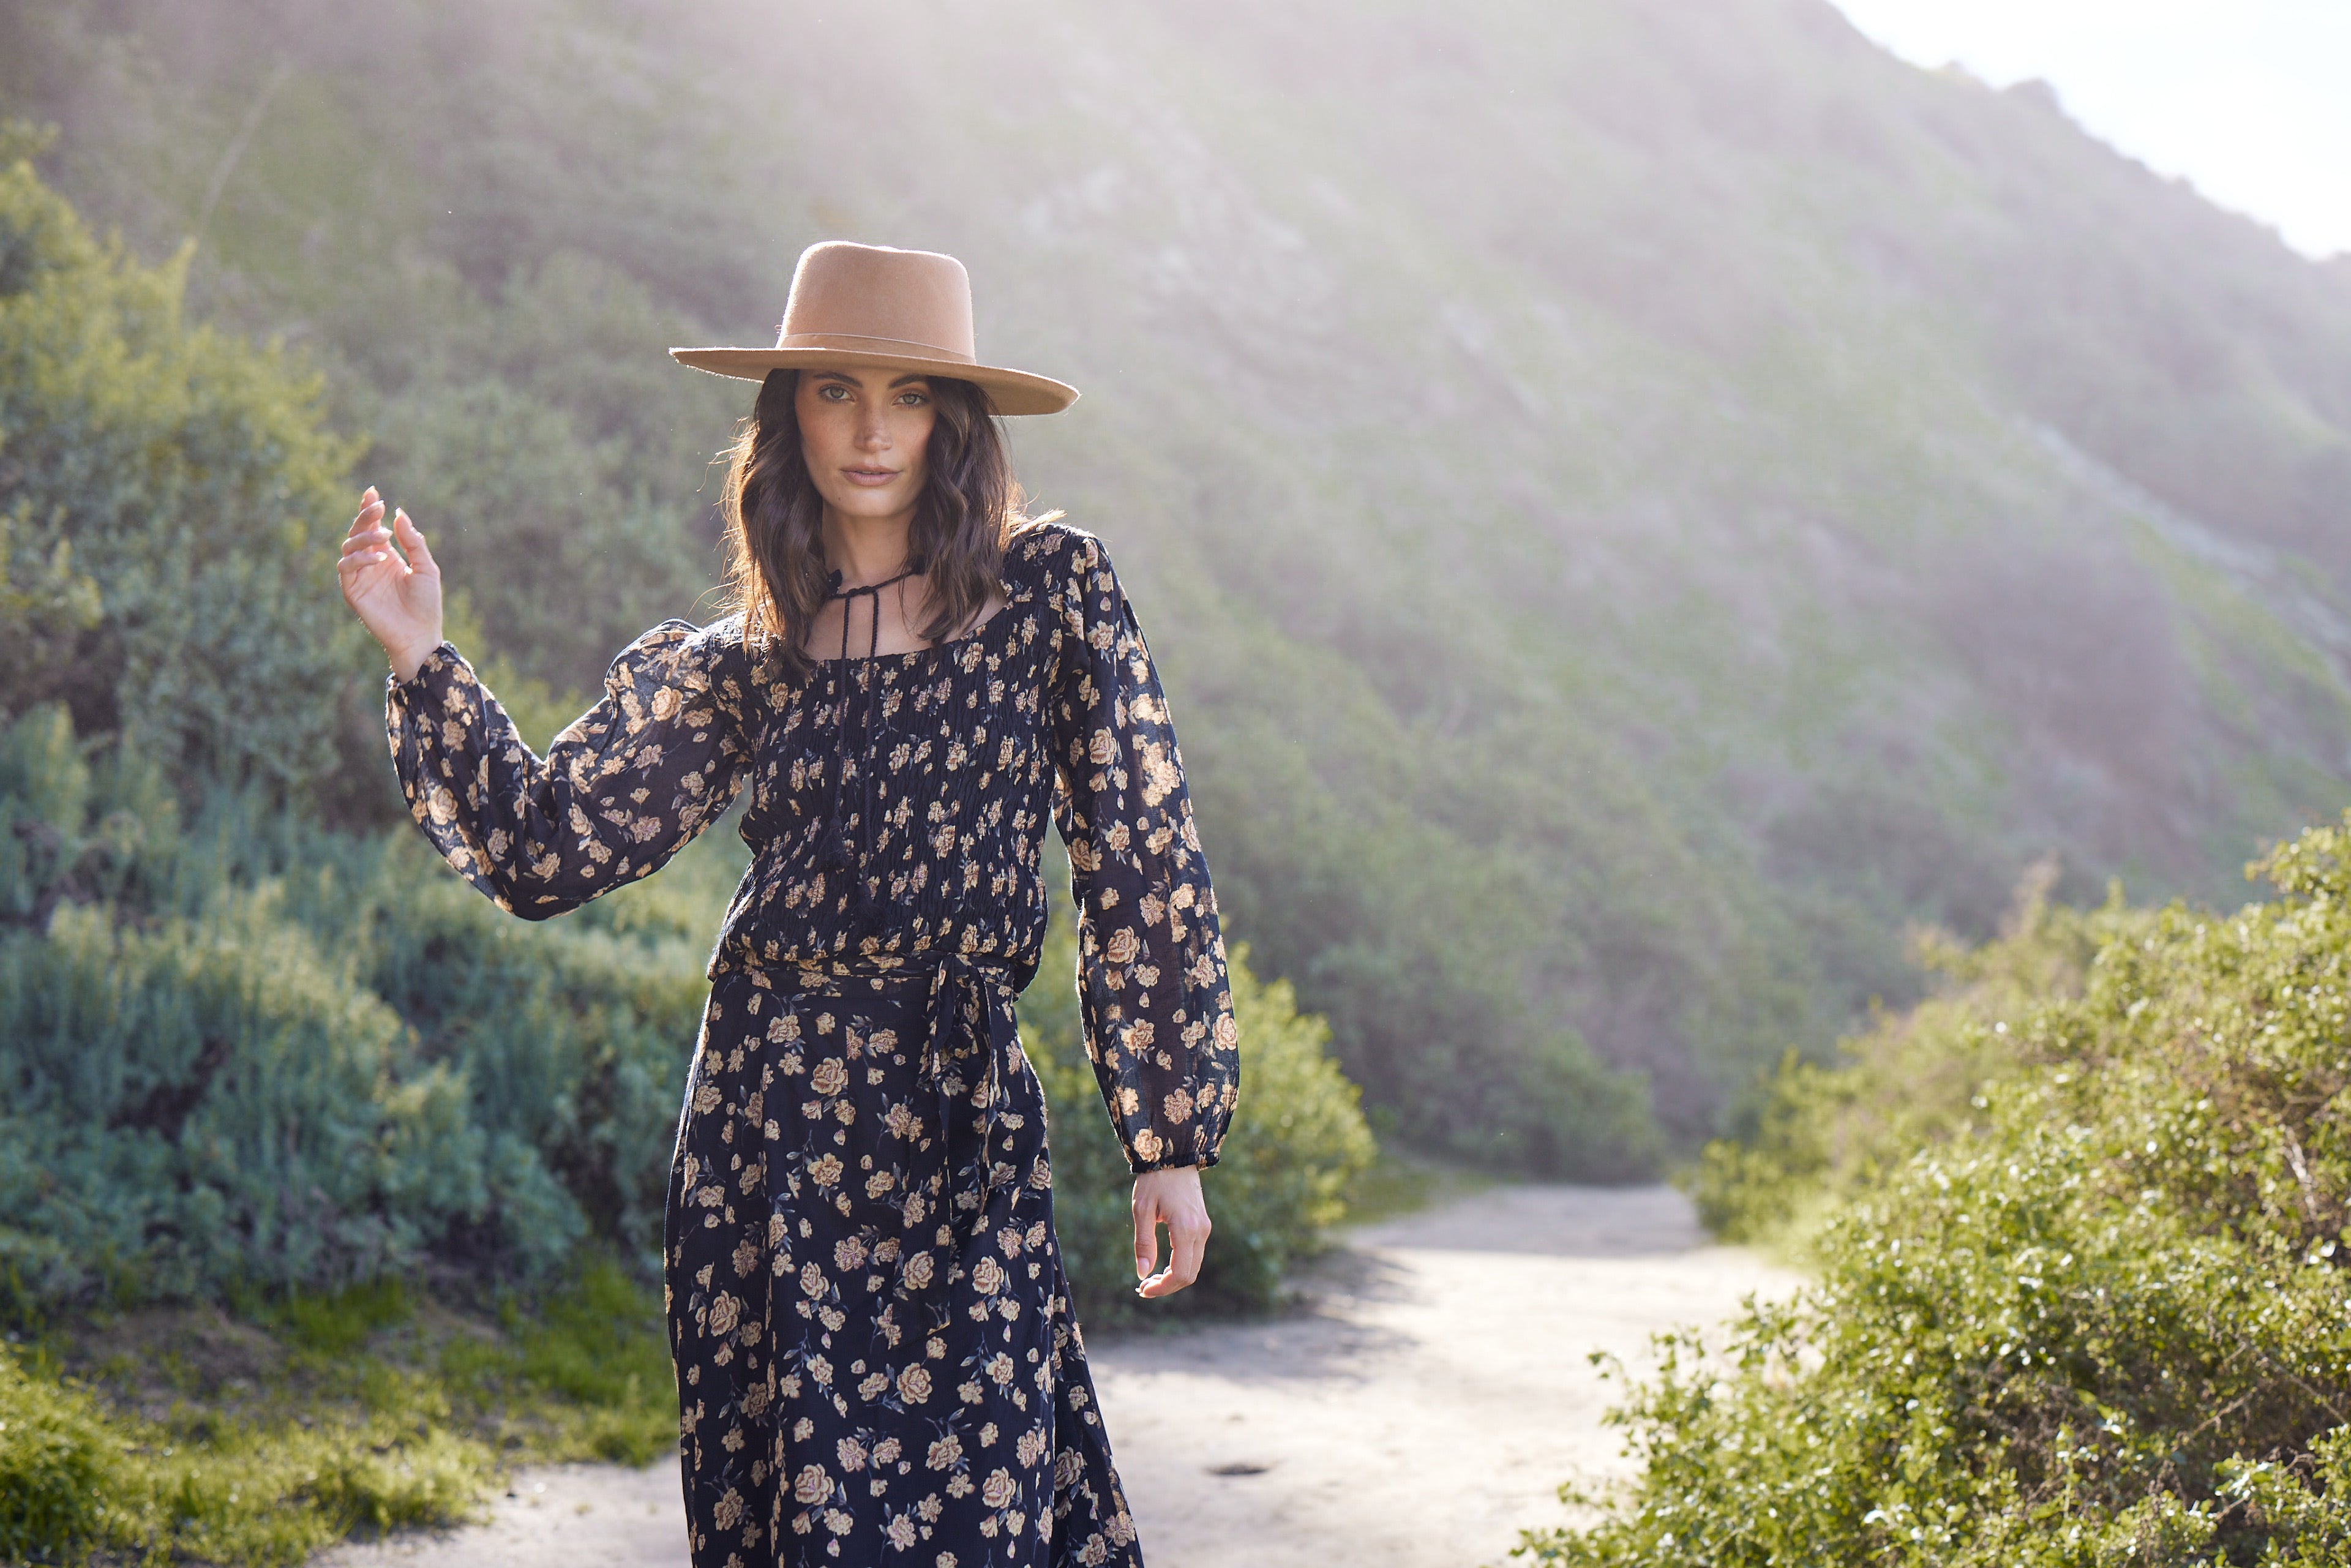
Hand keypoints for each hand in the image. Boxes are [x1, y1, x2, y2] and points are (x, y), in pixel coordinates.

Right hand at [337, 486, 443, 681]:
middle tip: (377, 506)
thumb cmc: (426, 604)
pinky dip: (360, 559)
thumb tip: (398, 513)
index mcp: (387, 556)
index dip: (369, 509)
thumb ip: (413, 542)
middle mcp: (370, 563)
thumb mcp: (426, 568)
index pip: (372, 527)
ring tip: (383, 536)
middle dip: (365, 516)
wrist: (421, 635)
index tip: (372, 492)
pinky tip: (379, 558)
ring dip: (363, 537)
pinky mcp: (352, 591)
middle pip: (357, 532)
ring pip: (348, 547)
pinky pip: (346, 568)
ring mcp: (360, 577)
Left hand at [1132, 1165, 1210, 1299]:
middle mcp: (1200, 1231)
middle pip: (1189, 1274)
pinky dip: (1180, 1265)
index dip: (1162, 1288)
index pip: (1180, 1273)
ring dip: (1173, 1277)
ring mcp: (1204, 1228)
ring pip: (1194, 1266)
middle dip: (1167, 1286)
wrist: (1174, 1155)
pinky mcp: (1203, 1225)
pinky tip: (1163, 1265)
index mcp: (1185, 1228)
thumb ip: (1143, 1243)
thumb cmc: (1154, 1180)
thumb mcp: (1142, 1210)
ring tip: (1151, 1279)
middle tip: (1144, 1288)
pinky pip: (1194, 1254)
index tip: (1143, 1289)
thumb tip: (1142, 1275)